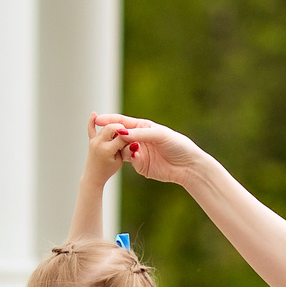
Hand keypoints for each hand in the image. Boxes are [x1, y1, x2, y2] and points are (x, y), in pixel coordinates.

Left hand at [84, 119, 127, 188]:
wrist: (93, 176)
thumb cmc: (109, 170)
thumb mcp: (120, 160)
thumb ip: (125, 149)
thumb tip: (133, 137)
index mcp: (107, 150)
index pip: (122, 137)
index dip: (130, 136)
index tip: (136, 137)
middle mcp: (99, 143)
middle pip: (112, 127)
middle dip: (122, 128)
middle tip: (128, 133)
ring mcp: (94, 141)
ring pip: (105, 127)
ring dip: (114, 126)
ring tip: (121, 130)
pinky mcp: (91, 140)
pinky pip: (91, 129)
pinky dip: (91, 121)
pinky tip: (94, 114)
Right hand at [94, 114, 208, 185]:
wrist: (188, 166)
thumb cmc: (178, 145)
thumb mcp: (159, 135)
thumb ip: (140, 133)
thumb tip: (121, 131)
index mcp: (143, 126)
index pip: (123, 121)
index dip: (109, 120)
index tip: (97, 120)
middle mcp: (139, 138)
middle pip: (119, 135)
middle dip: (109, 134)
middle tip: (101, 134)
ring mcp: (138, 152)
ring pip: (120, 148)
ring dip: (117, 146)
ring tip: (115, 145)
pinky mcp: (140, 165)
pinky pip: (128, 159)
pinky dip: (125, 157)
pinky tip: (128, 155)